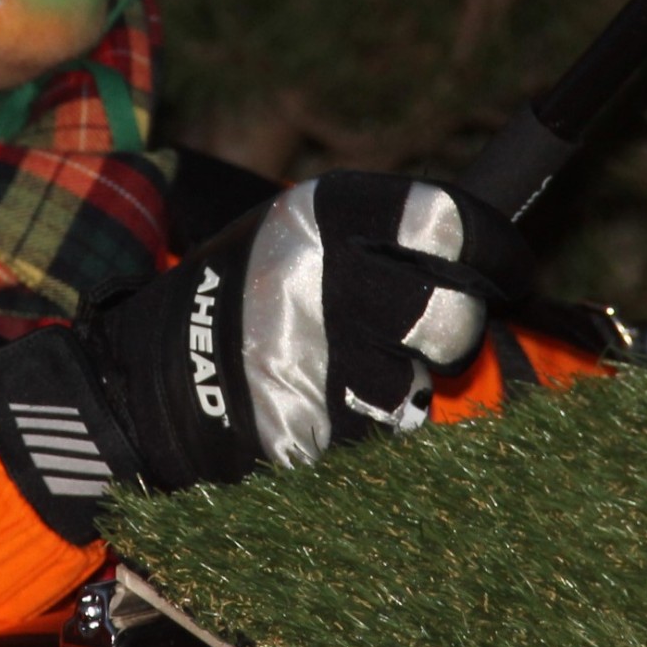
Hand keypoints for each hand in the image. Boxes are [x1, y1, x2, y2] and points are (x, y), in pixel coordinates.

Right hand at [0, 174, 533, 531]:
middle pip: (452, 307)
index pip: (448, 217)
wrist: (134, 389)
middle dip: (458, 328)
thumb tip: (488, 251)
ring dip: (407, 384)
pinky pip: (383, 432)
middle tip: (439, 334)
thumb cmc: (230, 305)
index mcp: (318, 214)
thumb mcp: (289, 236)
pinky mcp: (311, 428)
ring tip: (358, 373)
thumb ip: (377, 236)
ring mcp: (315, 357)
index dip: (498, 247)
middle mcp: (320, 277)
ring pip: (422, 379)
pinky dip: (370, 429)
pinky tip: (331, 413)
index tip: (513, 270)